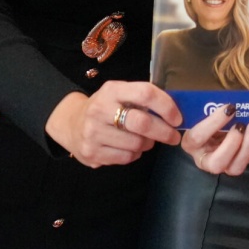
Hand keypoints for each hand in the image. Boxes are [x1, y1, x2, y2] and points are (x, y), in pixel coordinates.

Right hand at [44, 81, 181, 167]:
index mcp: (112, 90)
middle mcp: (100, 109)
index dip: (166, 106)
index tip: (177, 118)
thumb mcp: (120, 95)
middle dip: (164, 132)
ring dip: (147, 144)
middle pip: (142, 123)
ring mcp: (93, 132)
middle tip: (173, 137)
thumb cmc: (106, 108)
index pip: (145, 93)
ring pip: (136, 144)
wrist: (71, 124)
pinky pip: (126, 158)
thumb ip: (142, 99)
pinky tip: (129, 147)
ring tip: (144, 140)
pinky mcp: (92, 152)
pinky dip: (134, 155)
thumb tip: (174, 113)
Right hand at [182, 103, 248, 175]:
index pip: (198, 137)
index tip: (230, 108)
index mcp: (192, 143)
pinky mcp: (240, 161)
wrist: (214, 124)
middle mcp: (205, 158)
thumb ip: (204, 107)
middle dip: (232, 144)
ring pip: (236, 167)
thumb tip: (221, 107)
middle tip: (241, 125)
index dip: (213, 123)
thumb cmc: (205, 115)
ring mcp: (224, 164)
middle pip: (217, 163)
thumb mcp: (201, 109)